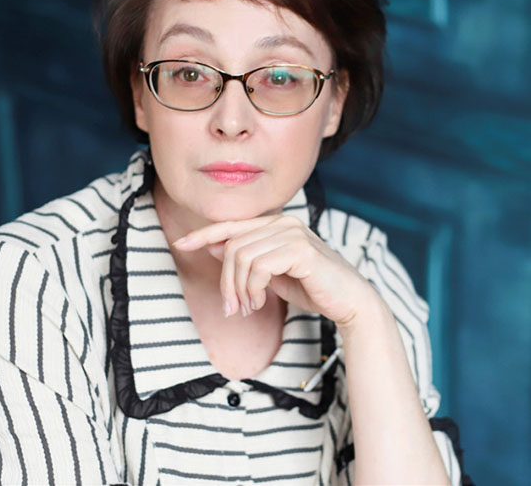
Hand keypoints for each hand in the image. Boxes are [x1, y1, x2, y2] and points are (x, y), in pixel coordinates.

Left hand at [173, 214, 378, 325]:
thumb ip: (245, 259)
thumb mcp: (270, 274)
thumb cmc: (311, 287)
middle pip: (232, 245)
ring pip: (241, 256)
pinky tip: (261, 303)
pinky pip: (259, 267)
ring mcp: (293, 233)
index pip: (232, 225)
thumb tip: (212, 246)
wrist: (349, 302)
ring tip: (248, 308)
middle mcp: (283, 222)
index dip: (203, 234)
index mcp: (276, 224)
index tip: (181, 244)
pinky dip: (253, 289)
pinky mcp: (301, 250)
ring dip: (239, 289)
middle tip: (233, 308)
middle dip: (226, 281)